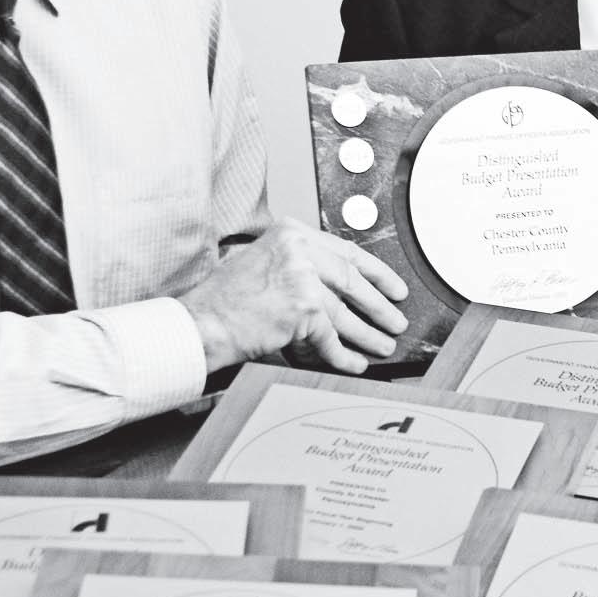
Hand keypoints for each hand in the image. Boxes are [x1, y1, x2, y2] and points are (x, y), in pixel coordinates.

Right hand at [178, 218, 408, 373]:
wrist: (202, 323)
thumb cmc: (224, 299)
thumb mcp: (261, 261)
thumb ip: (296, 264)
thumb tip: (334, 286)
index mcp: (291, 233)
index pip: (346, 251)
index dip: (376, 273)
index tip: (393, 287)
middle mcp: (298, 250)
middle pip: (352, 281)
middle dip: (378, 306)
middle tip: (395, 319)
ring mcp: (302, 278)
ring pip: (345, 312)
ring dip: (367, 334)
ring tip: (382, 345)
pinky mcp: (302, 308)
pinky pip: (330, 338)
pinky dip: (344, 355)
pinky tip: (354, 363)